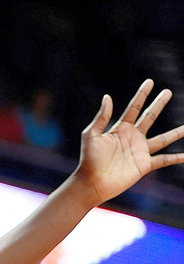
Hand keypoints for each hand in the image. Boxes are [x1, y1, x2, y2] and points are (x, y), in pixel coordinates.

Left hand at [75, 79, 183, 204]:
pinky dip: (177, 158)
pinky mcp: (144, 164)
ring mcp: (140, 150)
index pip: (134, 108)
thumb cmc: (88, 159)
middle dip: (159, 104)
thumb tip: (108, 97)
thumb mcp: (91, 135)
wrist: (92, 182)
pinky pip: (164, 160)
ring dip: (176, 132)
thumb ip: (101, 117)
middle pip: (150, 117)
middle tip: (168, 92)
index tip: (150, 82)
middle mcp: (132, 137)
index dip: (142, 95)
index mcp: (120, 129)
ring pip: (163, 138)